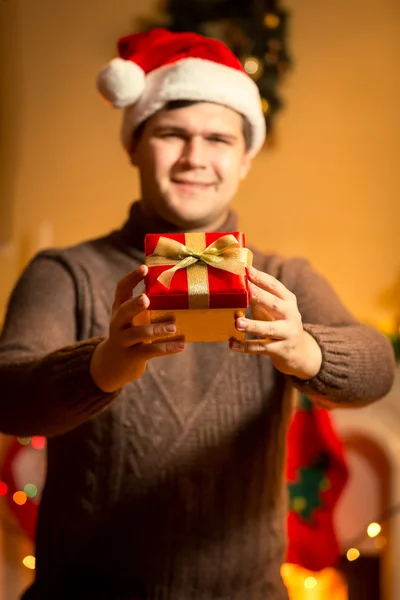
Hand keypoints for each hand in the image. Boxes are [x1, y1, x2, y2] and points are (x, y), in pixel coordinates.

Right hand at [90, 265, 185, 391]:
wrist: (111, 366)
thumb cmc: (129, 334)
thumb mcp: (131, 319)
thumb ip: (144, 306)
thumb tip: (171, 287)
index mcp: (119, 309)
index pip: (121, 289)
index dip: (131, 278)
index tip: (144, 268)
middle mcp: (118, 323)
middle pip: (124, 311)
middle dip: (135, 304)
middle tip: (146, 298)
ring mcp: (124, 341)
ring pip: (138, 334)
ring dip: (156, 329)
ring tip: (173, 327)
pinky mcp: (132, 357)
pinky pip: (150, 351)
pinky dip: (166, 348)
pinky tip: (181, 345)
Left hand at [229, 265, 321, 379]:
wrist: (300, 352)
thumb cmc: (280, 325)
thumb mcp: (274, 310)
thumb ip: (260, 298)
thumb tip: (239, 283)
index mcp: (288, 301)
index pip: (275, 286)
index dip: (261, 278)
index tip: (248, 270)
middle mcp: (291, 315)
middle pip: (275, 304)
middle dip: (261, 297)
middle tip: (247, 290)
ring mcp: (287, 334)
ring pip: (268, 329)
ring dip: (252, 325)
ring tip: (238, 322)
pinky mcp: (281, 350)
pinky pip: (261, 348)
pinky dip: (245, 346)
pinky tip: (232, 344)